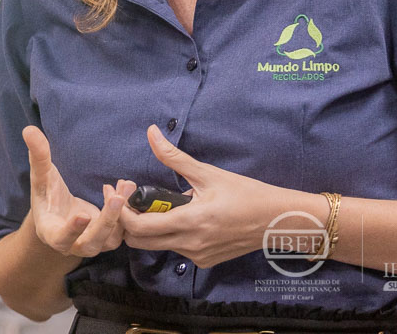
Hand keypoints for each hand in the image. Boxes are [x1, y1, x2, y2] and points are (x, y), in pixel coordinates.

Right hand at [22, 125, 136, 257]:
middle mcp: (72, 244)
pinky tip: (124, 187)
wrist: (60, 214)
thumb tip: (29, 130)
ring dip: (120, 213)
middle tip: (116, 198)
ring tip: (123, 185)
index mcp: (51, 233)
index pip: (60, 238)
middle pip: (91, 243)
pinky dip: (126, 210)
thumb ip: (38, 156)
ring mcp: (92, 243)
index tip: (83, 216)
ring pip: (111, 238)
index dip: (71, 230)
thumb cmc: (48, 195)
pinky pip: (122, 230)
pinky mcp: (107, 237)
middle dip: (105, 222)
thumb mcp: (42, 176)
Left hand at [119, 124, 278, 267]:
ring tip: (164, 203)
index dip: (125, 213)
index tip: (123, 195)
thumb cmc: (243, 193)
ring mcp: (197, 257)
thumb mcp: (208, 173)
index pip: (140, 227)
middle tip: (136, 199)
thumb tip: (151, 133)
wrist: (273, 220)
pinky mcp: (205, 262)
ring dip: (153, 227)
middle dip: (132, 222)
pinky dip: (173, 233)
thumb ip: (174, 157)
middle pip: (142, 242)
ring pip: (160, 245)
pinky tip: (187, 216)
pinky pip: (178, 249)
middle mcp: (190, 245)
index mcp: (189, 222)